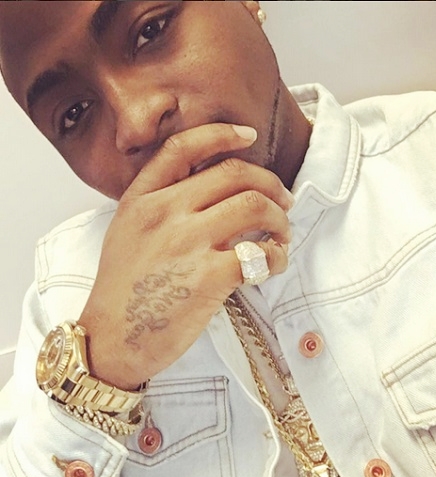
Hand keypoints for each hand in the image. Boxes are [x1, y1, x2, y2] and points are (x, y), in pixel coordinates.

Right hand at [79, 123, 291, 388]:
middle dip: (271, 184)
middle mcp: (164, 213)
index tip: (249, 135)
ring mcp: (187, 243)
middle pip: (234, 174)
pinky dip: (277, 256)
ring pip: (254, 206)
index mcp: (141, 200)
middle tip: (284, 201)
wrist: (110, 341)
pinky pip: (260, 252)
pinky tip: (273, 264)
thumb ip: (160, 208)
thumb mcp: (127, 234)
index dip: (222, 134)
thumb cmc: (122, 292)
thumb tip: (212, 196)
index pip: (183, 148)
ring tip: (281, 236)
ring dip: (280, 219)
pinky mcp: (208, 277)